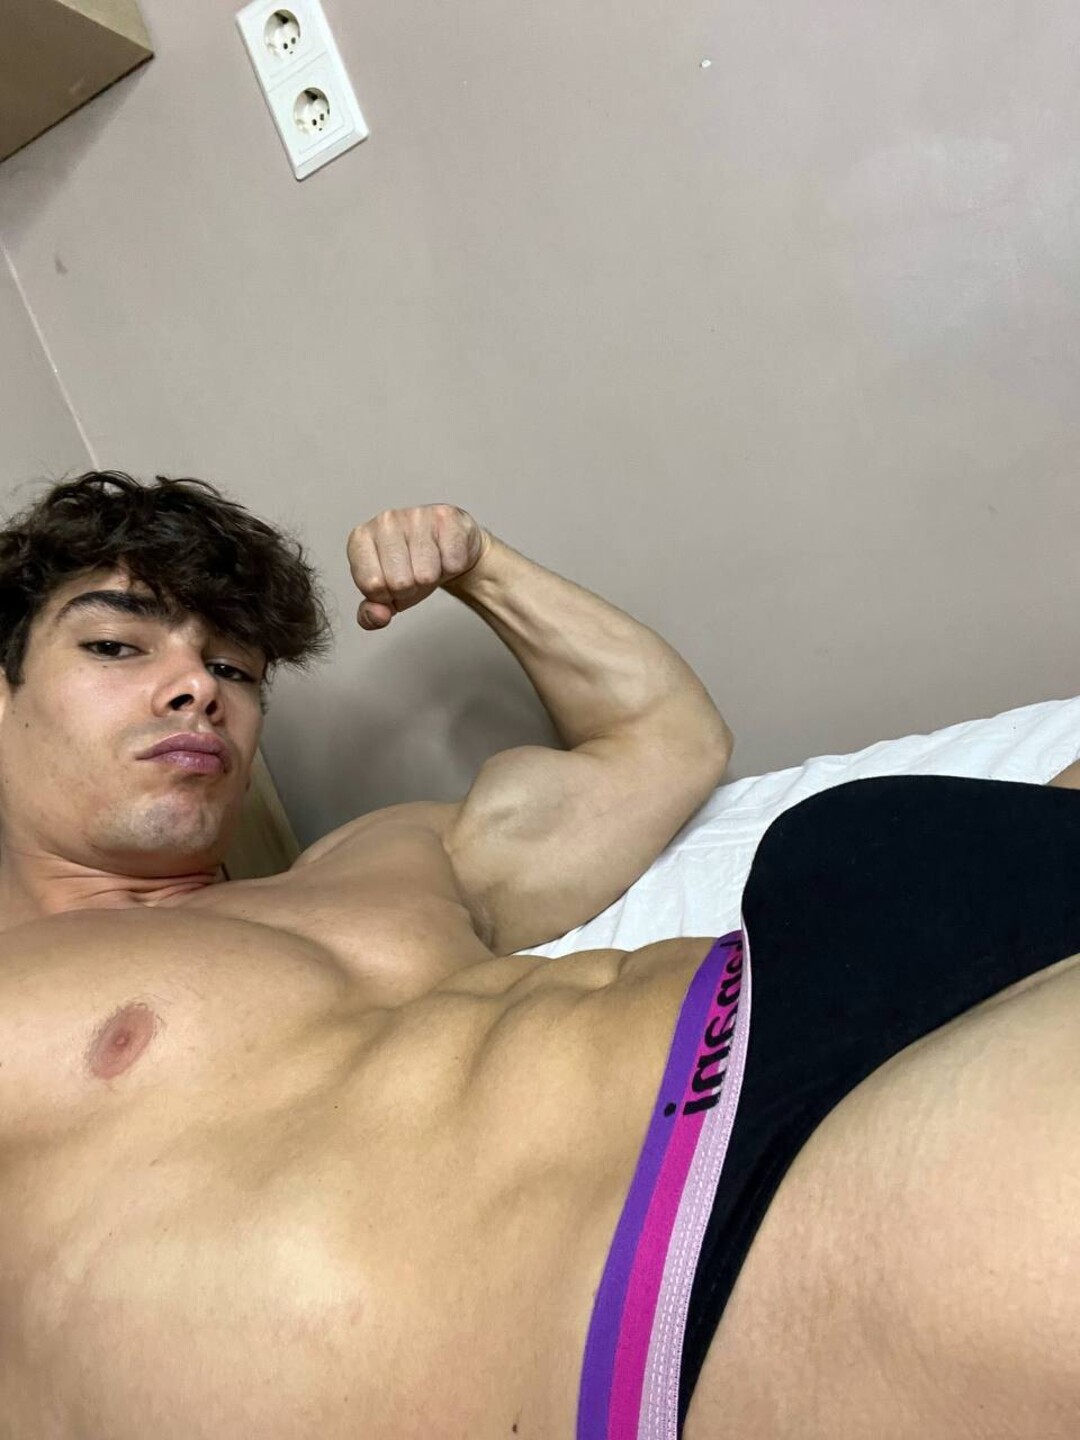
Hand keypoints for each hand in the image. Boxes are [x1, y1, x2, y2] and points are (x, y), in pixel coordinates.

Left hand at [346, 504, 488, 628]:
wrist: (445, 548)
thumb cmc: (411, 569)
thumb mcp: (386, 597)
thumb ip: (370, 615)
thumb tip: (378, 616)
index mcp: (360, 539)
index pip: (371, 585)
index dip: (385, 595)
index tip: (390, 584)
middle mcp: (384, 521)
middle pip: (400, 582)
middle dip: (410, 588)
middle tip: (414, 575)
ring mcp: (415, 515)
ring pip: (426, 575)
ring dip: (431, 578)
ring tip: (429, 564)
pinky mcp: (445, 516)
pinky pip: (452, 563)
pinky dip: (452, 567)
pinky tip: (445, 554)